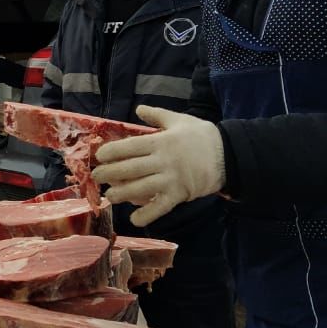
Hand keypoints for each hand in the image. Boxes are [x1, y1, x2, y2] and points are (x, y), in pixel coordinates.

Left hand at [92, 106, 224, 227]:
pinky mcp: (179, 195)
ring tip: (109, 196)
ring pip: (139, 188)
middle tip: (96, 177)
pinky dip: (146, 215)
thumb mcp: (180, 120)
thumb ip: (157, 115)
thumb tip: (139, 108)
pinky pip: (160, 207)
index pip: (129, 147)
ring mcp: (170, 179)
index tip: (99, 156)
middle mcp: (162, 161)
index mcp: (160, 142)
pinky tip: (134, 219)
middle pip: (129, 169)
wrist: (230, 155)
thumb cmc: (202, 136)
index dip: (111, 152)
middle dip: (109, 174)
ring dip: (121, 194)